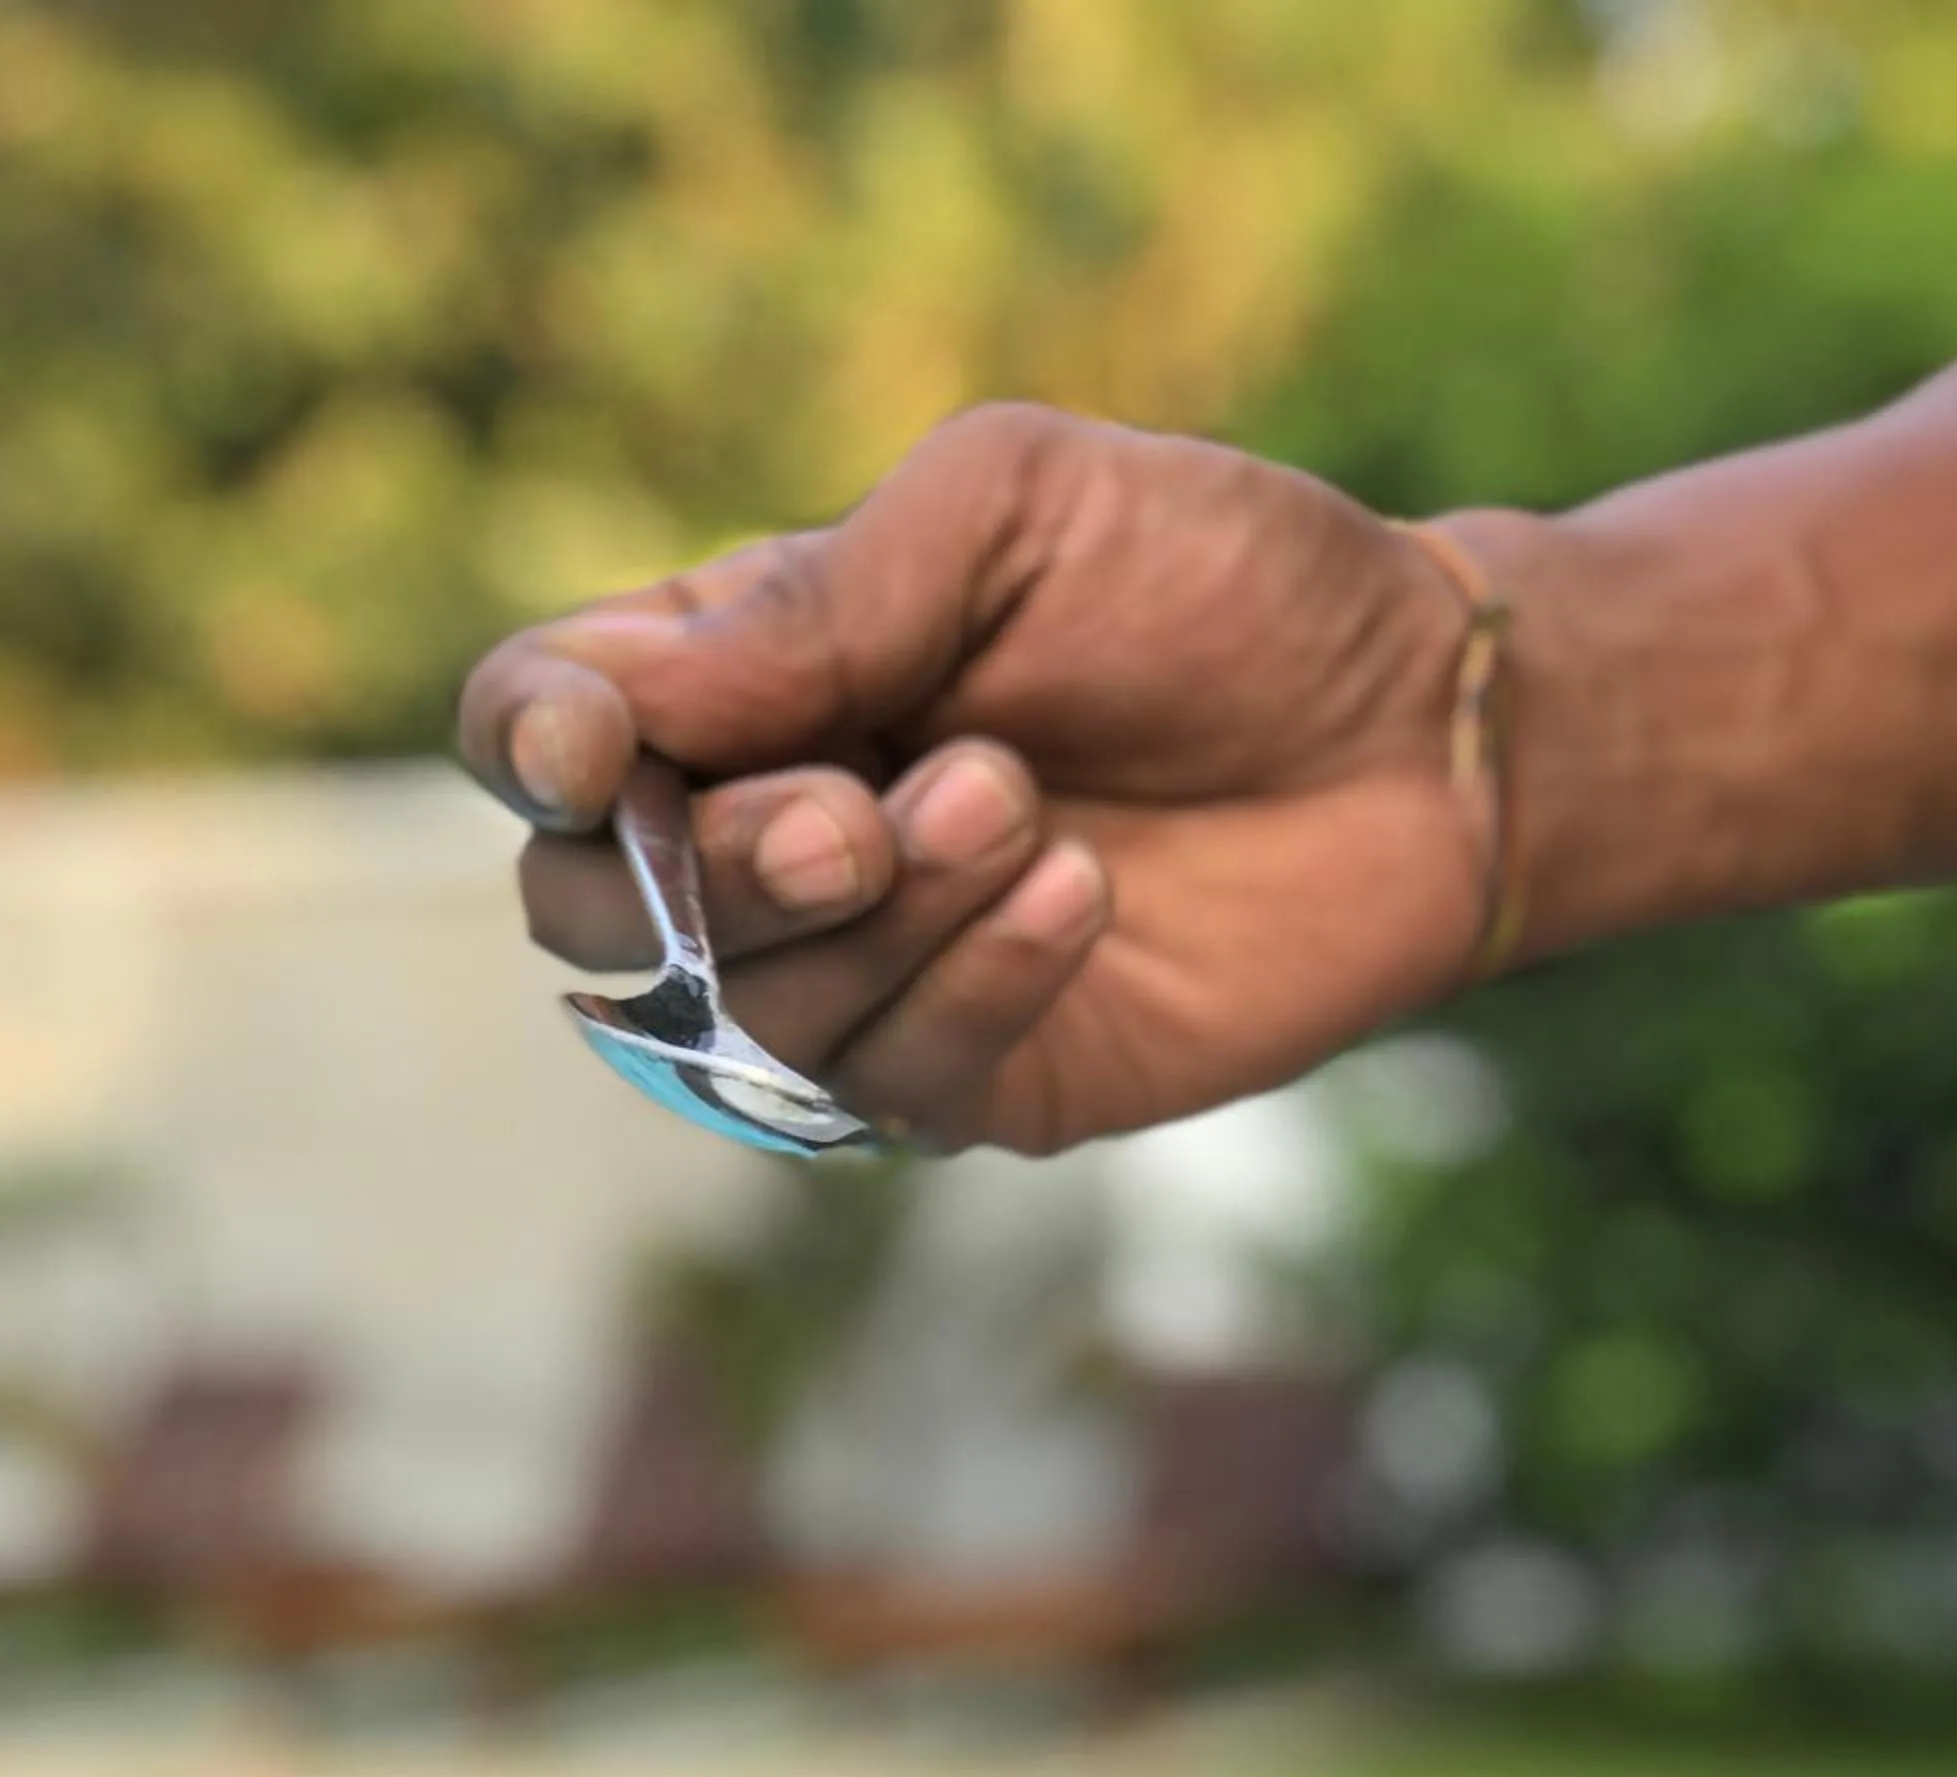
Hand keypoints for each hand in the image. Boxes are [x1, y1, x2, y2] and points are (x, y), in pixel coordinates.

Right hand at [459, 407, 1499, 1153]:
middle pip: (592, 915)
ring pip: (742, 1017)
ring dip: (877, 918)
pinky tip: (1082, 897)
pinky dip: (973, 986)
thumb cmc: (1222, 584)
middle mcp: (780, 838)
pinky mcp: (982, 1081)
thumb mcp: (1014, 509)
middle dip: (707, 875)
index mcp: (747, 674)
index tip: (607, 742)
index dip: (535, 747)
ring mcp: (873, 976)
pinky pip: (892, 1086)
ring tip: (1023, 804)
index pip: (541, 730)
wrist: (1421, 731)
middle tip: (857, 813)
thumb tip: (623, 708)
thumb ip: (816, 598)